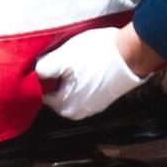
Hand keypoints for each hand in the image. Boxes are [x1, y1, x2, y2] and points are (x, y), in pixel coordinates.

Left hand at [35, 25, 159, 119]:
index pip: (42, 91)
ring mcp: (93, 106)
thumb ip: (43, 68)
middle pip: (57, 91)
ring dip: (71, 75)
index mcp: (65, 108)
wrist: (131, 53)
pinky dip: (85, 76)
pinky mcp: (104, 97)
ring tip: (79, 59)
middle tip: (65, 57)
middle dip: (58, 75)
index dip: (44, 74)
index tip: (51, 60)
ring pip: (72, 88)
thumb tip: (34, 72)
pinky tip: (90, 63)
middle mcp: (78, 113)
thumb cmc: (96, 55)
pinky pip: (86, 87)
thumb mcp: (63, 57)